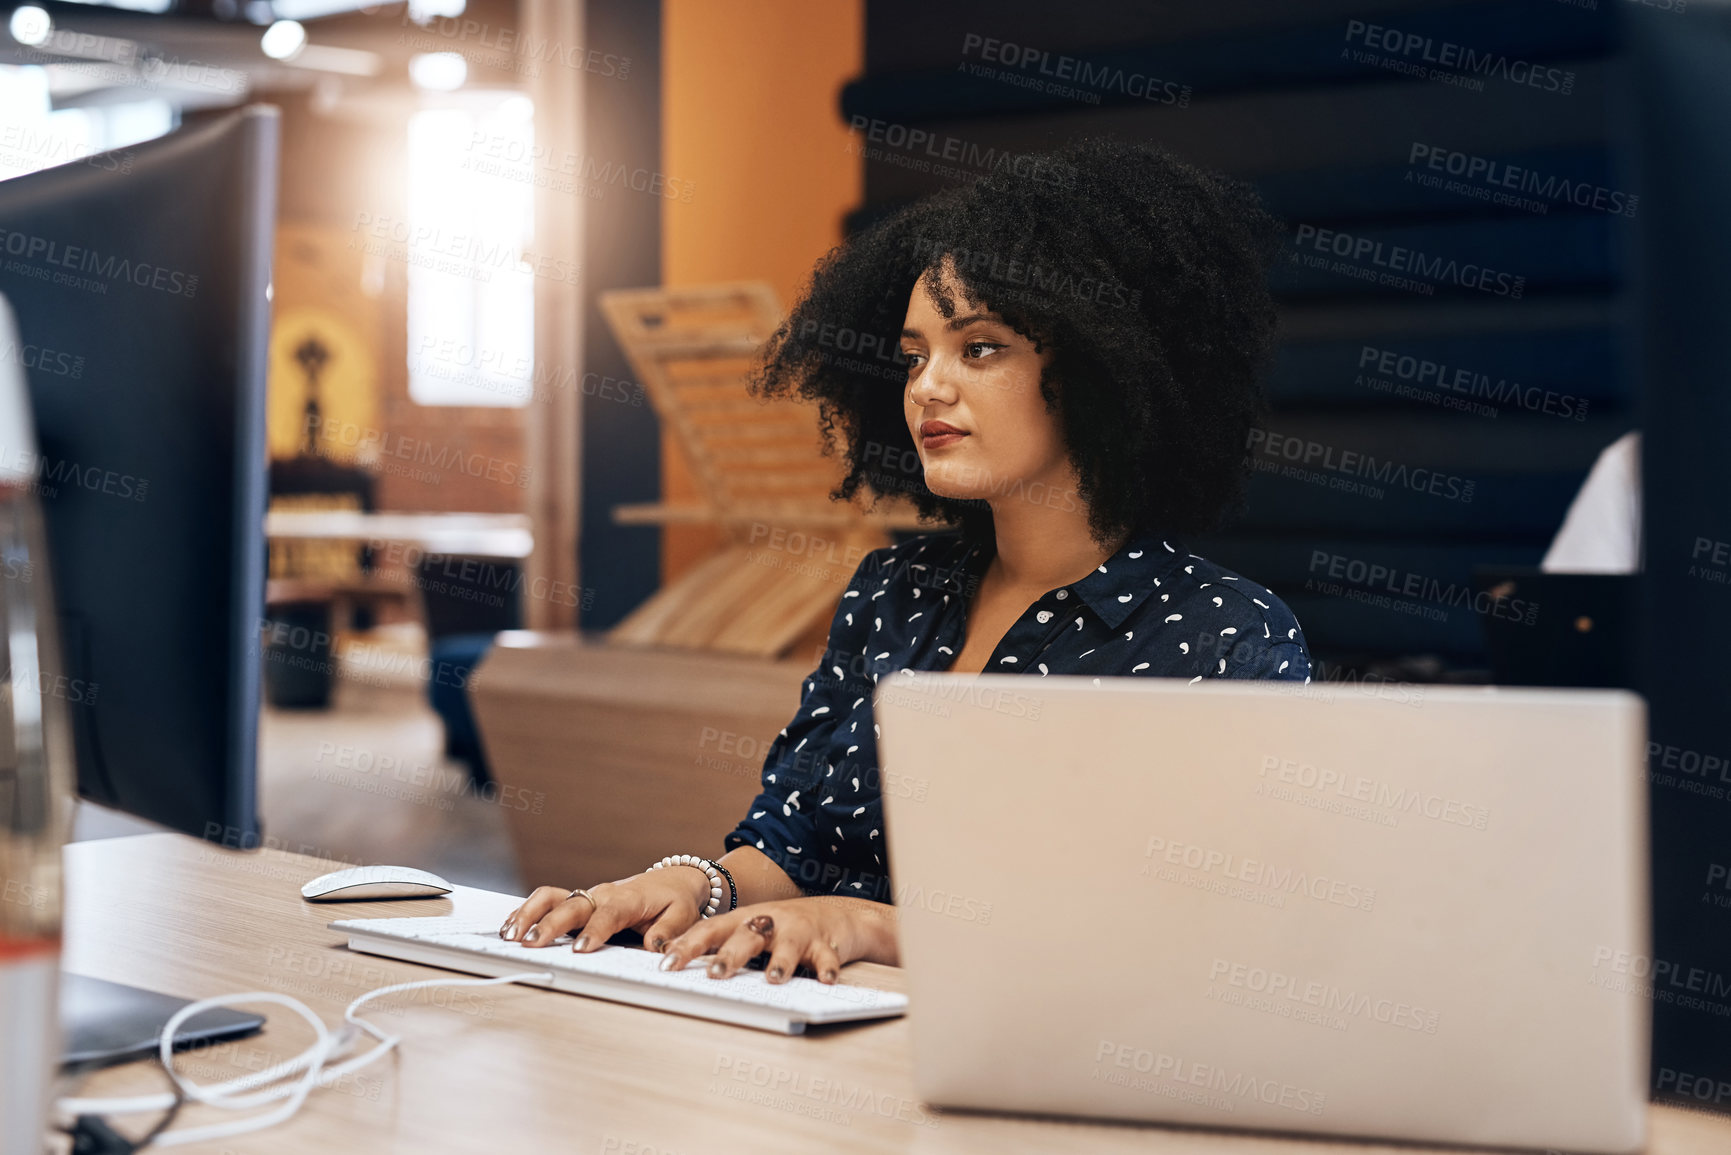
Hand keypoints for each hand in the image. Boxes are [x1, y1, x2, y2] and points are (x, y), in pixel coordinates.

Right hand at [500, 866, 710, 952]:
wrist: (672, 880)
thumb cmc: (675, 901)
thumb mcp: (683, 916)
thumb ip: (669, 931)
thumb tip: (655, 947)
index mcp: (628, 899)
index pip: (608, 914)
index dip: (594, 931)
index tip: (580, 949)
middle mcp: (602, 894)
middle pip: (571, 905)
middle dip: (549, 924)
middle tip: (530, 943)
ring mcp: (587, 896)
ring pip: (551, 897)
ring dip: (529, 914)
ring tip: (510, 935)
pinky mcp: (578, 901)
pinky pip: (548, 900)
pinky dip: (527, 911)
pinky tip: (511, 928)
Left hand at [659, 895, 896, 983]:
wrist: (836, 915)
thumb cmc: (782, 927)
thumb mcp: (748, 930)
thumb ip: (716, 942)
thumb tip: (669, 956)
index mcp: (744, 920)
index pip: (710, 930)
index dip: (688, 946)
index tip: (667, 965)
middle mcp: (769, 921)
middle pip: (746, 935)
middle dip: (731, 955)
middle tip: (715, 975)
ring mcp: (798, 931)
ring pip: (787, 945)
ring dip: (780, 961)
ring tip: (773, 980)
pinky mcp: (825, 942)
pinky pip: (826, 956)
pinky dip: (827, 968)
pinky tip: (826, 981)